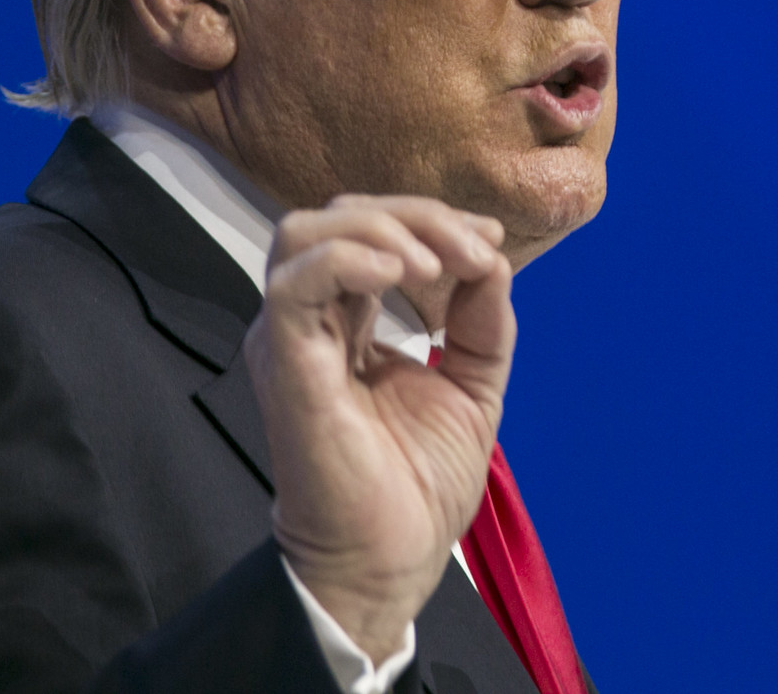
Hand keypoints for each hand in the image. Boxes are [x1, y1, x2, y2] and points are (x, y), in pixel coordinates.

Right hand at [242, 194, 514, 662]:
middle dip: (418, 217)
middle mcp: (312, 320)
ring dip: (384, 229)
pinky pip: (294, 284)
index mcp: (349, 320)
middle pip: (341, 217)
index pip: (374, 232)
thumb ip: (482, 319)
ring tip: (436, 265)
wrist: (392, 559)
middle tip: (474, 252)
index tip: (490, 242)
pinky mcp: (285, 364)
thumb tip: (492, 258)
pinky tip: (403, 275)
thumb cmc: (418, 484)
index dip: (434, 221)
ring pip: (308, 232)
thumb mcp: (473, 384)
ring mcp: (291, 339)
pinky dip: (350, 259)